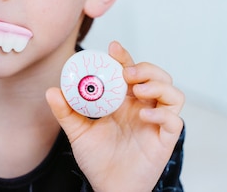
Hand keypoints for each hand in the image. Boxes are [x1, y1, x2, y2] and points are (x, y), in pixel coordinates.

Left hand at [46, 41, 183, 191]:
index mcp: (125, 102)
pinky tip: (144, 114)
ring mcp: (156, 123)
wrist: (108, 187)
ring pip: (173, 94)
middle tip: (127, 73)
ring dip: (158, 85)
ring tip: (138, 90)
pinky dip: (163, 113)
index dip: (125, 57)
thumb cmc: (97, 160)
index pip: (131, 72)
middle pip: (157, 76)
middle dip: (145, 68)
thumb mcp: (77, 132)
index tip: (113, 47)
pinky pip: (175, 121)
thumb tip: (51, 91)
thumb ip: (66, 112)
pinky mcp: (164, 140)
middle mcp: (143, 108)